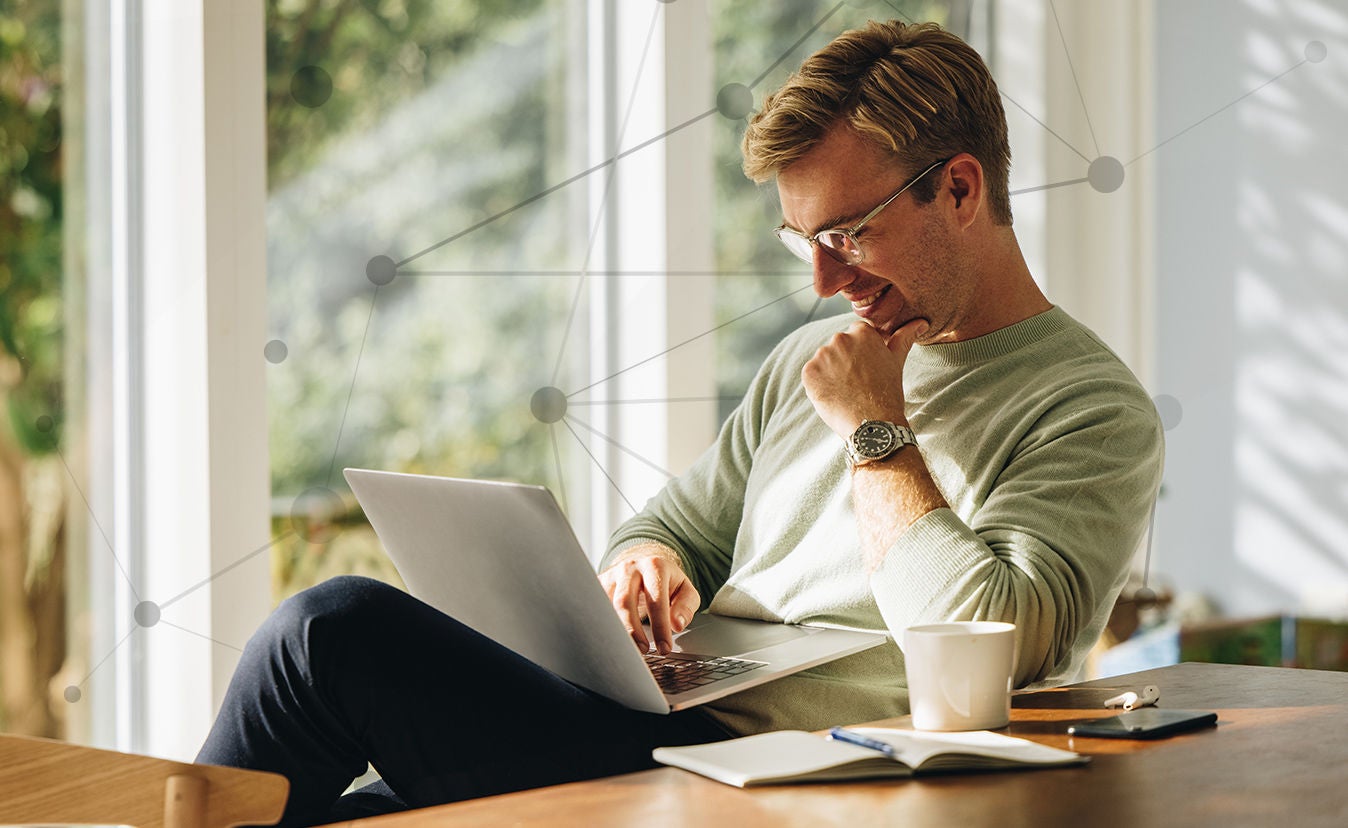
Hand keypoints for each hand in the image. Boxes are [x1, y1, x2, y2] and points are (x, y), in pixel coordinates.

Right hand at [598, 543, 700, 654]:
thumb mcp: (685, 590)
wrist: (644, 564)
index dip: (660, 627)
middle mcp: (630, 568)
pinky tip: (611, 639)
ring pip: (606, 606)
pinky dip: (602, 625)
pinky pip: (596, 607)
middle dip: (632, 630)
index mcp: (655, 566)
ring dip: (615, 631)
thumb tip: (677, 624)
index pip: (656, 600)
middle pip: (624, 601)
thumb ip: (686, 606)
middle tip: (643, 651)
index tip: (664, 648)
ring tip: (628, 650)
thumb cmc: (667, 582)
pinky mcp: (599, 584)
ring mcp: (611, 575)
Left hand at [801, 318, 928, 437]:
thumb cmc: (887, 393)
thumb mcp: (896, 361)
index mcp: (862, 332)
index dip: (861, 353)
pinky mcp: (809, 372)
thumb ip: (904, 337)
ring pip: (824, 361)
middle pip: (839, 346)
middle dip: (845, 361)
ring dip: (831, 372)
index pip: (856, 334)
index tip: (867, 369)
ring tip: (847, 390)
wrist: (872, 424)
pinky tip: (834, 395)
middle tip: (858, 382)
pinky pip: (812, 375)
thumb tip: (920, 322)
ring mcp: (822, 355)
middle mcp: (840, 338)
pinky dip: (819, 384)